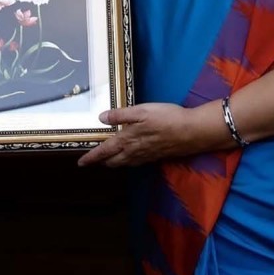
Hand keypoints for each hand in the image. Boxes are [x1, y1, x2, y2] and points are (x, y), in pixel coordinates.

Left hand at [77, 102, 219, 166]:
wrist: (192, 132)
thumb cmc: (166, 118)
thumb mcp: (141, 111)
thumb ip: (120, 115)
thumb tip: (101, 118)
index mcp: (128, 139)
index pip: (105, 151)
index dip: (92, 157)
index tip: (81, 163)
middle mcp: (135, 151)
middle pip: (114, 161)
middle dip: (102, 162)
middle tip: (93, 161)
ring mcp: (146, 155)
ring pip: (125, 163)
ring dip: (115, 162)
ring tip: (108, 161)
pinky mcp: (157, 156)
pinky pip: (137, 162)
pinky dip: (128, 162)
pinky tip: (131, 158)